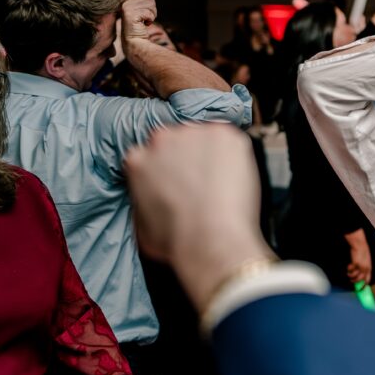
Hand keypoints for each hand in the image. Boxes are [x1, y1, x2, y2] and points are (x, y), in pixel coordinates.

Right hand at [119, 0, 157, 50]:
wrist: (134, 45)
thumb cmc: (139, 34)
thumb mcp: (142, 18)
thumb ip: (143, 9)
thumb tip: (148, 7)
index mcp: (128, 4)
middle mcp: (125, 3)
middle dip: (153, 10)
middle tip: (145, 20)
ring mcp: (126, 7)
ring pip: (151, 4)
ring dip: (152, 14)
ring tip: (143, 23)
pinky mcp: (129, 12)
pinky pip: (149, 12)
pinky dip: (150, 19)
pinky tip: (142, 25)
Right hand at [125, 124, 270, 312]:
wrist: (211, 240)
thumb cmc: (178, 241)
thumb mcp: (141, 224)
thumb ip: (143, 199)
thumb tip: (152, 199)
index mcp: (138, 160)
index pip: (152, 153)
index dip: (169, 166)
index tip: (180, 178)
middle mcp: (162, 139)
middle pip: (177, 139)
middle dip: (189, 156)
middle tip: (204, 181)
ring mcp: (194, 133)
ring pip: (205, 137)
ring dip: (213, 153)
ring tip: (222, 182)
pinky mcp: (224, 134)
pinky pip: (231, 139)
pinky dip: (236, 154)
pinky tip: (236, 176)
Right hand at [344, 228, 371, 283]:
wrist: (360, 245)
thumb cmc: (362, 252)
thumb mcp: (366, 261)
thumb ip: (364, 268)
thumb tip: (360, 275)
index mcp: (369, 268)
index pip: (368, 280)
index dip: (364, 286)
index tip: (360, 290)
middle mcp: (366, 269)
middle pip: (360, 280)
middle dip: (355, 282)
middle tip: (351, 281)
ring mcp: (361, 266)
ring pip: (355, 277)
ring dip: (351, 276)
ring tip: (348, 274)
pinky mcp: (355, 264)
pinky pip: (351, 271)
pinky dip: (349, 270)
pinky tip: (348, 267)